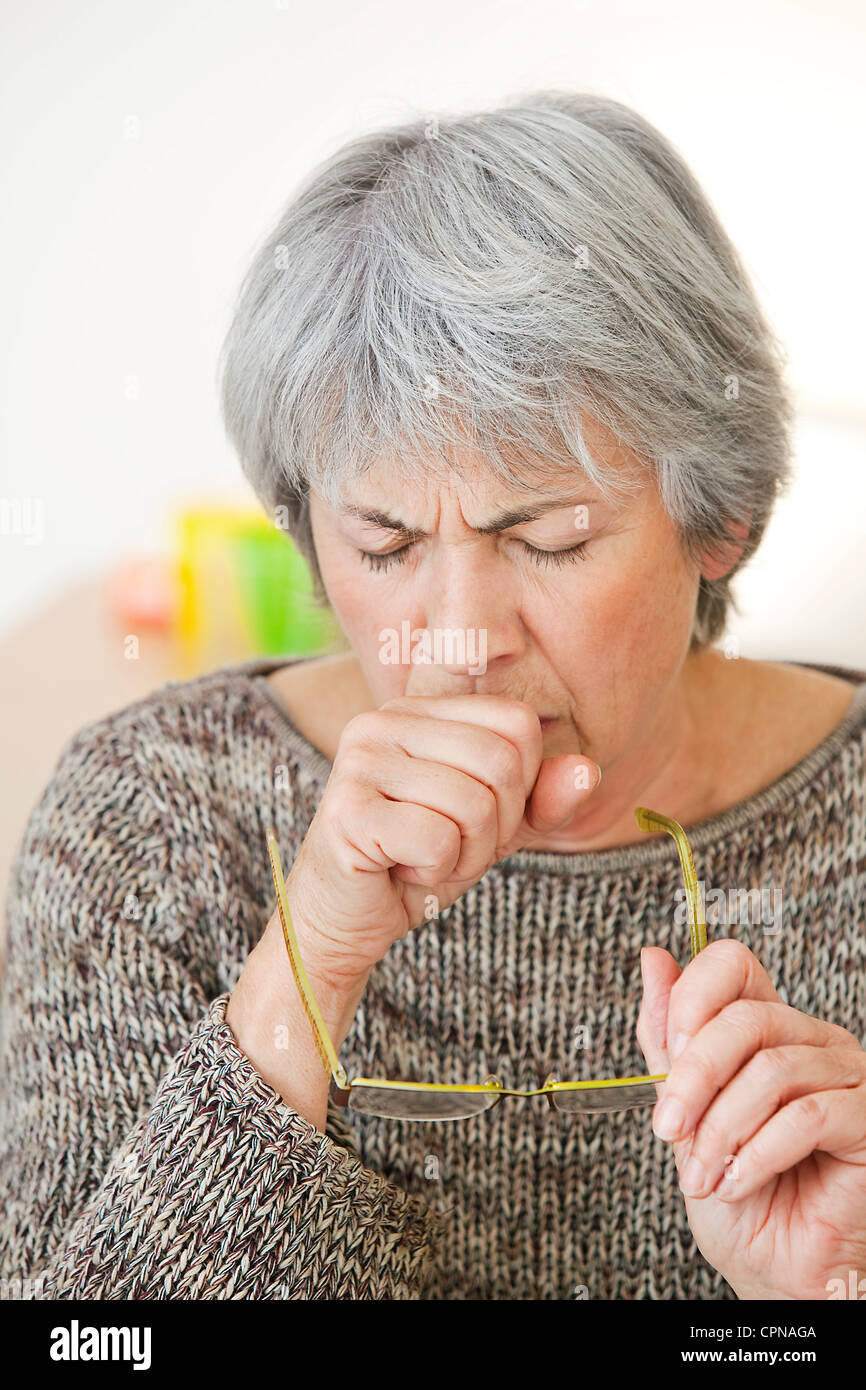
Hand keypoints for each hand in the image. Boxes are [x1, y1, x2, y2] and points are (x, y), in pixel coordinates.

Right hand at [284, 694, 600, 990]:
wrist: (345, 918)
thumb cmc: (420, 860)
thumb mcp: (496, 826)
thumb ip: (544, 797)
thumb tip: (590, 771)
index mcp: (420, 709)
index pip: (517, 724)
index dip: (521, 785)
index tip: (477, 817)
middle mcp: (384, 720)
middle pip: (501, 762)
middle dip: (495, 825)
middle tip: (451, 846)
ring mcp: (360, 761)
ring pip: (473, 804)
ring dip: (465, 854)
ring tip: (424, 858)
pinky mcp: (347, 811)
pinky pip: (438, 839)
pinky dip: (435, 871)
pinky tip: (401, 869)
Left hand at [637, 938, 865, 1299]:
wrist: (771, 1268)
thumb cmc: (734, 1194)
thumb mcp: (684, 1111)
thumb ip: (668, 1037)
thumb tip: (652, 958)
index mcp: (765, 1027)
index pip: (733, 964)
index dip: (693, 996)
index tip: (668, 1055)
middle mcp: (810, 1040)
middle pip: (744, 1019)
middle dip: (693, 1079)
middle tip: (669, 1131)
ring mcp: (846, 1074)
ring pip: (771, 1071)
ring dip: (722, 1131)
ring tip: (704, 1175)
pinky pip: (808, 1116)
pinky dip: (760, 1153)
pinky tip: (740, 1181)